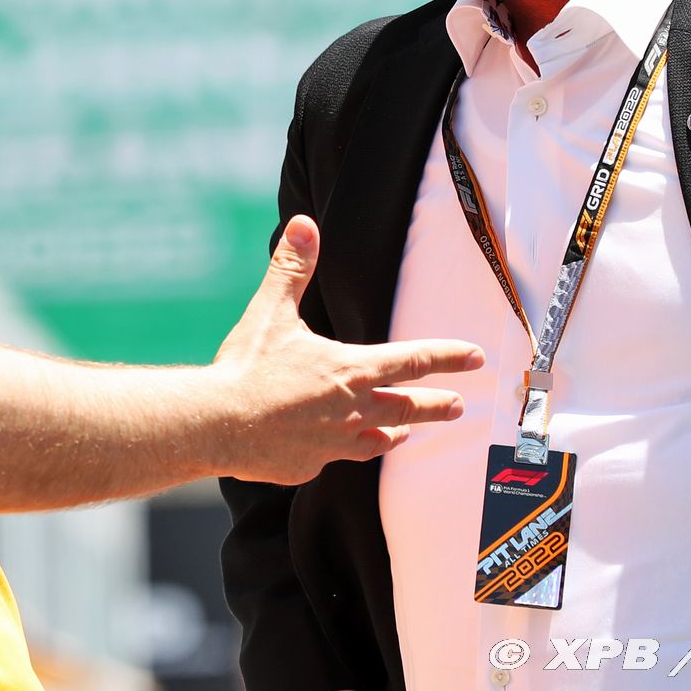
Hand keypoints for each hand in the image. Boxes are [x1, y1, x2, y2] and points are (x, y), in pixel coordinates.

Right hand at [211, 215, 482, 484]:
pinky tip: (343, 448)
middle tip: (458, 406)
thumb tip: (305, 225)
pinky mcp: (308, 466)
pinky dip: (346, 450)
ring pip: (378, 439)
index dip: (448, 357)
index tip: (476, 358)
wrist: (215, 425)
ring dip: (397, 432)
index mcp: (349, 370)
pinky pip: (336, 458)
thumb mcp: (271, 311)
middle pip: (407, 407)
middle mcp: (351, 410)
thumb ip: (292, 268)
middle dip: (436, 406)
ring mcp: (332, 443)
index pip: (412, 360)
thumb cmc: (245, 367)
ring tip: (406, 433)